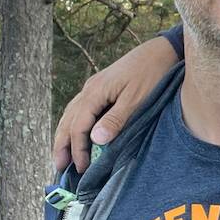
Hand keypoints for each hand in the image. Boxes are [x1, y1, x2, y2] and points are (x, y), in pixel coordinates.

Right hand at [52, 36, 179, 171]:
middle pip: (68, 120)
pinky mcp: (101, 88)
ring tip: (63, 156)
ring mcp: (94, 87)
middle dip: (62, 145)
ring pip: (71, 114)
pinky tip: (78, 134)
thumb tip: (95, 140)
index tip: (82, 168)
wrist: (161, 50)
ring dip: (65, 135)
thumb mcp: (136, 99)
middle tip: (58, 167)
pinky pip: (80, 109)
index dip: (77, 148)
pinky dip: (75, 124)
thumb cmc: (151, 74)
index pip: (78, 126)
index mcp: (95, 92)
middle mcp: (89, 89)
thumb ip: (116, 119)